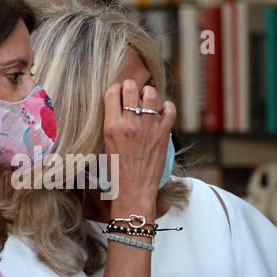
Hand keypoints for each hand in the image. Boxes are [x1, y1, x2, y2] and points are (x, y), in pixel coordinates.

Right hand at [102, 78, 176, 214]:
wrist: (134, 188)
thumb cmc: (118, 169)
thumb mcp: (107, 143)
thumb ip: (112, 123)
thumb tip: (119, 107)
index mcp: (111, 126)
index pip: (112, 92)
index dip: (117, 89)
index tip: (120, 94)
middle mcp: (130, 124)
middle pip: (131, 88)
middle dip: (133, 87)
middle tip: (135, 95)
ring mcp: (148, 128)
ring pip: (151, 95)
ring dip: (150, 95)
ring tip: (149, 101)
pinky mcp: (163, 134)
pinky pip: (169, 110)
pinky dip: (167, 107)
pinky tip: (162, 112)